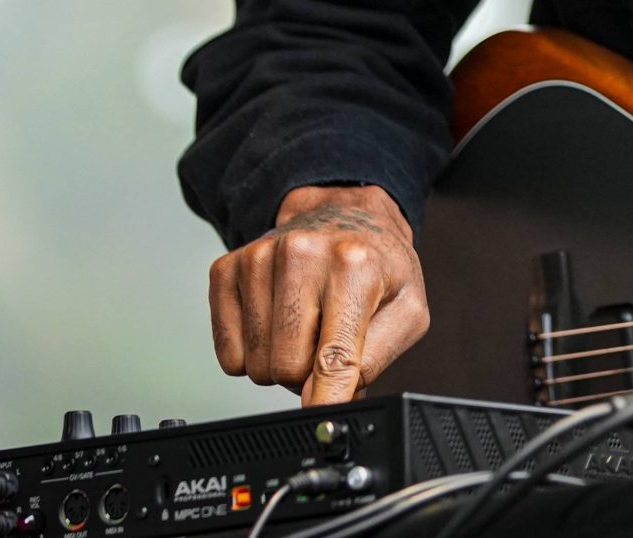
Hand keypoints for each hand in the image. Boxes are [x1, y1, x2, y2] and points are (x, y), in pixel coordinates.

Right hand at [208, 184, 429, 405]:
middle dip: (307, 374)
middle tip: (325, 345)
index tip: (319, 420)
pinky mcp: (226, 270)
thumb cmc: (376, 265)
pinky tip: (275, 321)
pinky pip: (227, 353)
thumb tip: (335, 402)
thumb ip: (375, 358)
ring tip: (304, 327)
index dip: (326, 398)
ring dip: (280, 361)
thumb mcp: (407, 308)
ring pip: (255, 364)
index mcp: (355, 265)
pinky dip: (251, 352)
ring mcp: (258, 259)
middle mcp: (301, 255)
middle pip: (287, 368)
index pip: (333, 355)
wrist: (341, 212)